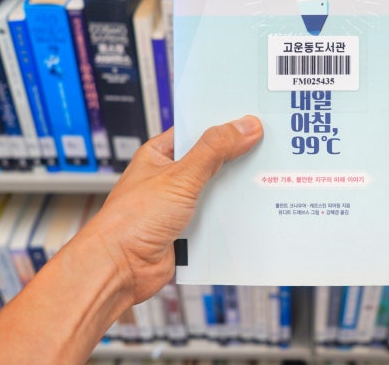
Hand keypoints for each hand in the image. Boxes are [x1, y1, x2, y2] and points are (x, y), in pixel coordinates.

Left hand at [91, 115, 262, 304]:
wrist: (119, 269)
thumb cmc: (131, 221)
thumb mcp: (179, 177)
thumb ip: (214, 150)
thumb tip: (244, 126)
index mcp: (160, 154)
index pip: (197, 130)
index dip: (224, 124)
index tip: (254, 118)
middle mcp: (170, 177)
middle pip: (212, 160)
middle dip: (237, 158)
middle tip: (270, 148)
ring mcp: (179, 204)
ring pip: (217, 190)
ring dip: (236, 190)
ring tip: (268, 178)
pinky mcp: (188, 230)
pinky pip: (217, 218)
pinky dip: (232, 217)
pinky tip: (252, 212)